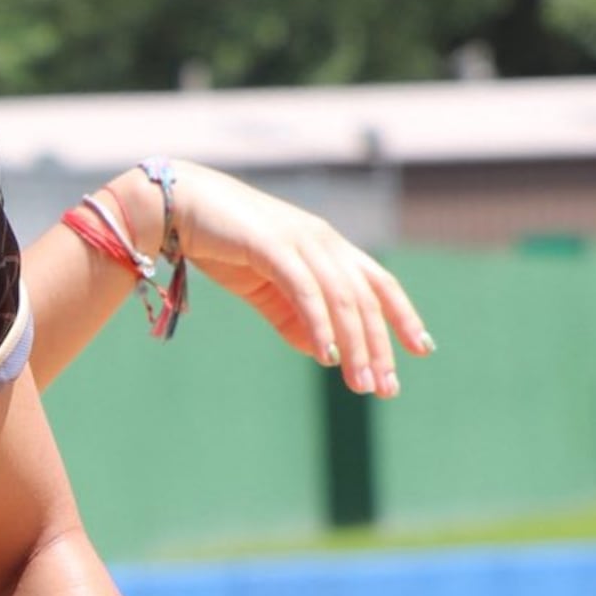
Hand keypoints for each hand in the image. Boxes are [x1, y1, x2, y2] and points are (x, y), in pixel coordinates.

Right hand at [117, 161, 431, 396]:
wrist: (175, 206)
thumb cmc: (218, 243)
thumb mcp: (263, 287)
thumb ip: (292, 316)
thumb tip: (322, 351)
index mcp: (326, 246)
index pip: (379, 282)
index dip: (402, 315)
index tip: (420, 350)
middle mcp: (323, 240)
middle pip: (367, 298)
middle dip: (379, 346)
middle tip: (384, 388)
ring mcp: (301, 240)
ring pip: (342, 299)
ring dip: (355, 345)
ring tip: (360, 384)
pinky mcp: (273, 245)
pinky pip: (306, 291)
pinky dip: (321, 324)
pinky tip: (328, 355)